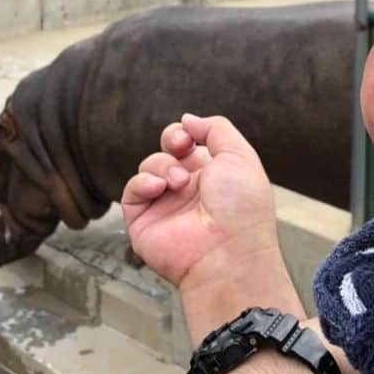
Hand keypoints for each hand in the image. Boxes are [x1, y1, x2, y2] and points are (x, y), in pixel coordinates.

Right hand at [121, 113, 283, 297]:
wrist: (226, 253)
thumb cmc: (241, 208)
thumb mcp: (239, 155)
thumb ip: (216, 129)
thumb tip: (188, 119)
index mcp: (213, 174)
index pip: (191, 143)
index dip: (186, 133)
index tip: (190, 135)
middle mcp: (188, 189)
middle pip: (167, 149)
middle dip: (171, 139)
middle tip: (180, 146)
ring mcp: (165, 204)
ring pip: (149, 166)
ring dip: (162, 165)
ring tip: (178, 182)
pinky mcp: (144, 220)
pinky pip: (132, 190)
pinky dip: (143, 182)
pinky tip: (159, 188)